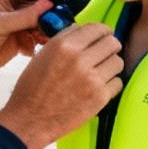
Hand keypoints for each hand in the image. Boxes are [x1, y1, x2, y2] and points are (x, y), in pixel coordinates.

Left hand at [0, 0, 51, 82]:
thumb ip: (25, 16)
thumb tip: (49, 5)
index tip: (61, 8)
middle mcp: (14, 2)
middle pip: (42, 4)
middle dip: (49, 16)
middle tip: (56, 29)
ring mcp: (18, 19)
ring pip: (42, 21)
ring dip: (45, 31)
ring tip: (42, 41)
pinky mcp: (19, 36)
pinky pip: (37, 36)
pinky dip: (36, 43)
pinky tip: (29, 50)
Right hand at [0, 22, 122, 148]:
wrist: (30, 120)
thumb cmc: (32, 89)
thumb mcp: (42, 55)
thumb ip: (63, 40)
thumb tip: (82, 31)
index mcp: (64, 46)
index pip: (96, 28)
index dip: (102, 31)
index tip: (103, 35)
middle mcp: (79, 60)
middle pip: (112, 43)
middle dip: (110, 47)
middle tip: (105, 54)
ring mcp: (92, 79)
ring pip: (118, 62)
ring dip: (111, 66)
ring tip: (100, 72)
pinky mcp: (99, 97)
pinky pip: (117, 82)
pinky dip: (110, 85)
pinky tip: (98, 88)